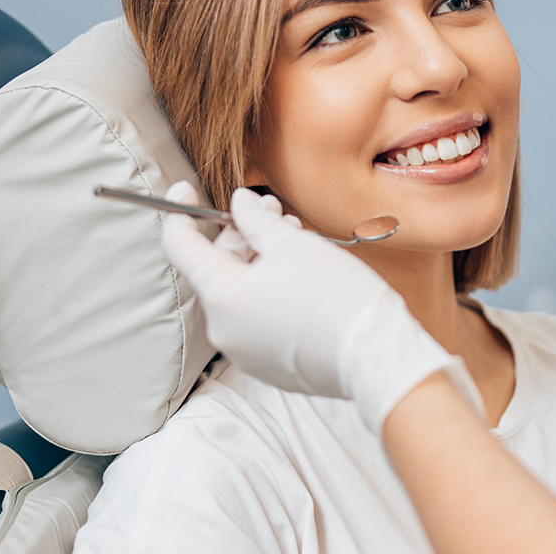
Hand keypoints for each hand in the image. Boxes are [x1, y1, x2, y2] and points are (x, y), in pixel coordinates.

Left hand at [161, 182, 482, 431]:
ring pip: (239, 293)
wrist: (375, 356)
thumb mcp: (294, 244)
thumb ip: (256, 221)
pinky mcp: (267, 364)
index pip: (181, 248)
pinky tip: (300, 275)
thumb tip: (239, 204)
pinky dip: (269, 292)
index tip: (185, 191)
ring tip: (295, 240)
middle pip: (217, 269)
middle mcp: (223, 330)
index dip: (180, 213)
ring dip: (259, 261)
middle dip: (241, 235)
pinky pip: (256, 319)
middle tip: (272, 212)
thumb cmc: (337, 296)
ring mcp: (244, 351)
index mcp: (222, 297)